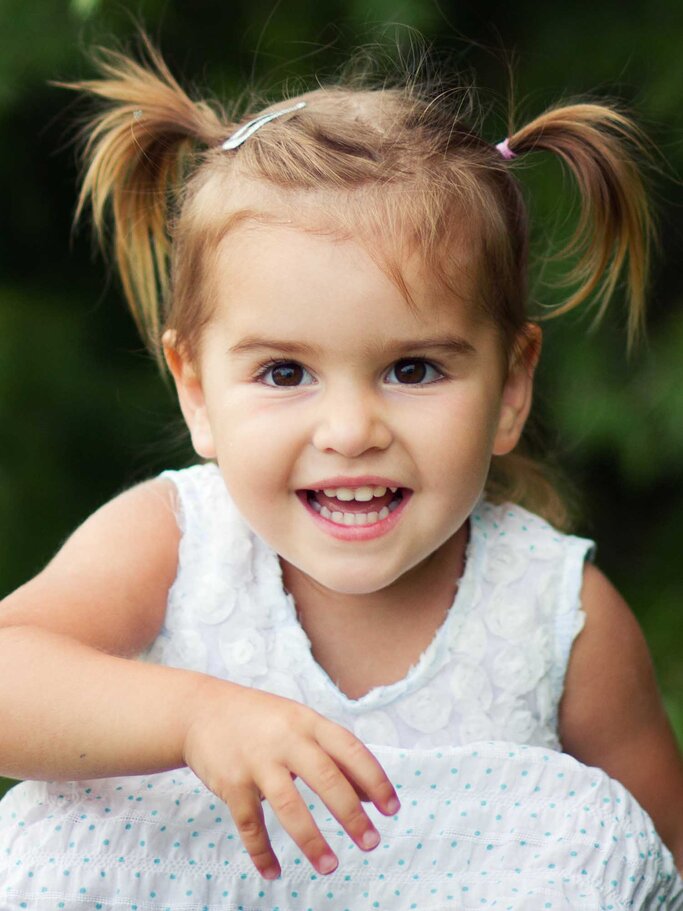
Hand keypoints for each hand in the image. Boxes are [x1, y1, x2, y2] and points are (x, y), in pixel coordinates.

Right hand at [182, 680, 399, 879]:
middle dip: (351, 814)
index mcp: (308, 722)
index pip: (350, 749)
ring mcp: (256, 761)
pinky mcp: (230, 783)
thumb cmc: (263, 721)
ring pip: (289, 806)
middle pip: (325, 778)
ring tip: (330, 866)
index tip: (392, 809)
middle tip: (371, 843)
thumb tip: (370, 794)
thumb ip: (334, 754)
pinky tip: (274, 873)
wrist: (201, 710)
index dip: (374, 780)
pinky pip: (250, 825)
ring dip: (312, 841)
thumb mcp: (300, 724)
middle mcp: (285, 739)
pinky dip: (262, 853)